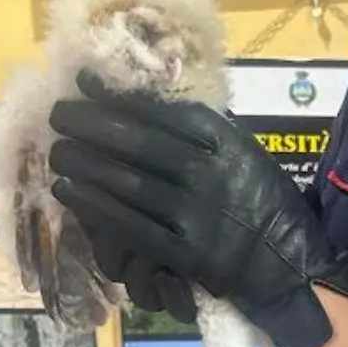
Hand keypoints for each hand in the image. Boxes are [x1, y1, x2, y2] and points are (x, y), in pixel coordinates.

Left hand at [48, 71, 347, 346]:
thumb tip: (155, 103)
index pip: (164, 112)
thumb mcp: (247, 154)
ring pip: (126, 182)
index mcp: (227, 143)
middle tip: (59, 114)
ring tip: (58, 150)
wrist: (289, 262)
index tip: (87, 83)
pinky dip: (94, 205)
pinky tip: (70, 191)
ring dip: (84, 163)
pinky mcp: (184, 251)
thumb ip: (208, 133)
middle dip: (90, 125)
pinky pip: (129, 224)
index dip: (119, 96)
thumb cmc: (267, 203)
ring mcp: (195, 213)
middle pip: (137, 142)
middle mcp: (209, 172)